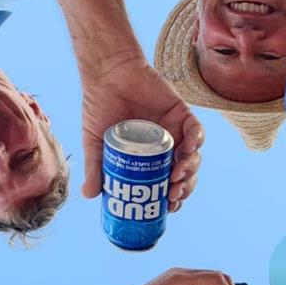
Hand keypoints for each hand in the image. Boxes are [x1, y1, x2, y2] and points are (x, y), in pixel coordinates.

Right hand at [80, 54, 203, 203]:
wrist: (106, 76)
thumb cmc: (100, 108)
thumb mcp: (95, 144)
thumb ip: (95, 168)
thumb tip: (88, 196)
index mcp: (150, 160)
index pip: (168, 184)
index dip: (172, 199)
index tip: (168, 208)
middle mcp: (166, 148)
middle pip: (185, 174)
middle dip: (184, 188)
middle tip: (173, 195)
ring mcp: (176, 131)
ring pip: (193, 156)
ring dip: (190, 169)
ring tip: (177, 176)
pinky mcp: (181, 113)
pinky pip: (196, 130)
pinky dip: (196, 141)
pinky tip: (188, 149)